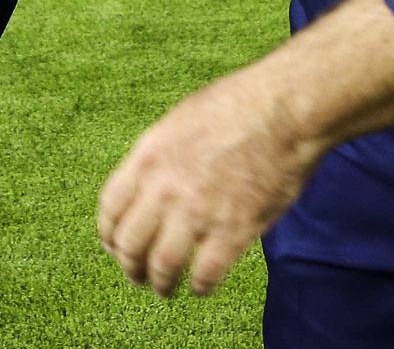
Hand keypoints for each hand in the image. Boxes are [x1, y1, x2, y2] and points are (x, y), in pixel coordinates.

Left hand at [98, 65, 324, 297]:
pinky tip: (202, 286)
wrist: (284, 110)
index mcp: (148, 157)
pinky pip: (205, 274)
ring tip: (165, 288)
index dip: (109, 235)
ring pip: (162, 266)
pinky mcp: (232, 231)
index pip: (110, 209)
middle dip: (131, 266)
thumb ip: (160, 154)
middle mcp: (165, 189)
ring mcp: (197, 212)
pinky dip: (200, 287)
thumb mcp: (180, 119)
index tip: (115, 246)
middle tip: (139, 274)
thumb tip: (150, 180)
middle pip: (130, 245)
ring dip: (160, 283)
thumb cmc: (239, 104)